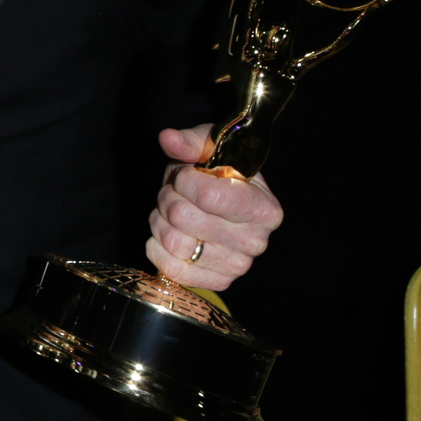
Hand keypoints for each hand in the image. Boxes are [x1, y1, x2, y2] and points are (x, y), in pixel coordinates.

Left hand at [145, 123, 283, 290]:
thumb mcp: (209, 147)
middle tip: (176, 193)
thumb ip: (190, 141)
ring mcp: (237, 266)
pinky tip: (168, 233)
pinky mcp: (216, 282)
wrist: (219, 201)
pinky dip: (157, 247)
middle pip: (183, 218)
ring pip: (172, 242)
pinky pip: (170, 269)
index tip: (188, 175)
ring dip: (160, 220)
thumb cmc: (217, 172)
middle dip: (168, 197)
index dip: (185, 180)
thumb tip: (168, 138)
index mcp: (264, 208)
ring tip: (173, 211)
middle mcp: (256, 242)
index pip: (209, 197)